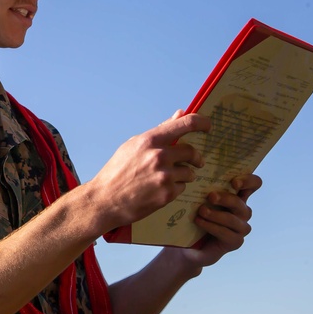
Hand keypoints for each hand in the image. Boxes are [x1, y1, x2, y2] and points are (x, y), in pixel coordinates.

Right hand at [89, 111, 208, 230]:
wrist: (105, 199)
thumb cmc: (117, 171)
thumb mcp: (133, 145)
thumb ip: (160, 131)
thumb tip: (180, 113)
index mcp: (150, 140)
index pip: (186, 124)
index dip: (202, 123)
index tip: (208, 126)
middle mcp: (159, 156)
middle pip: (192, 151)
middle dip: (195, 158)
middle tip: (195, 162)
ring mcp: (165, 176)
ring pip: (190, 172)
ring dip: (184, 175)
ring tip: (167, 179)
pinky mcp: (167, 194)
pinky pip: (183, 187)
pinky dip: (175, 189)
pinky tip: (160, 190)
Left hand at [178, 172, 261, 268]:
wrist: (188, 245)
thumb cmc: (194, 217)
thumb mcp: (198, 200)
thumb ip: (203, 188)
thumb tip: (196, 171)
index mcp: (237, 196)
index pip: (254, 184)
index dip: (248, 181)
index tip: (234, 182)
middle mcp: (242, 211)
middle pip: (241, 202)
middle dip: (226, 198)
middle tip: (210, 196)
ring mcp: (240, 228)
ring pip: (233, 219)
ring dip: (216, 214)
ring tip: (201, 211)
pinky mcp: (235, 242)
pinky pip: (227, 233)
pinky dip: (212, 226)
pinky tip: (199, 222)